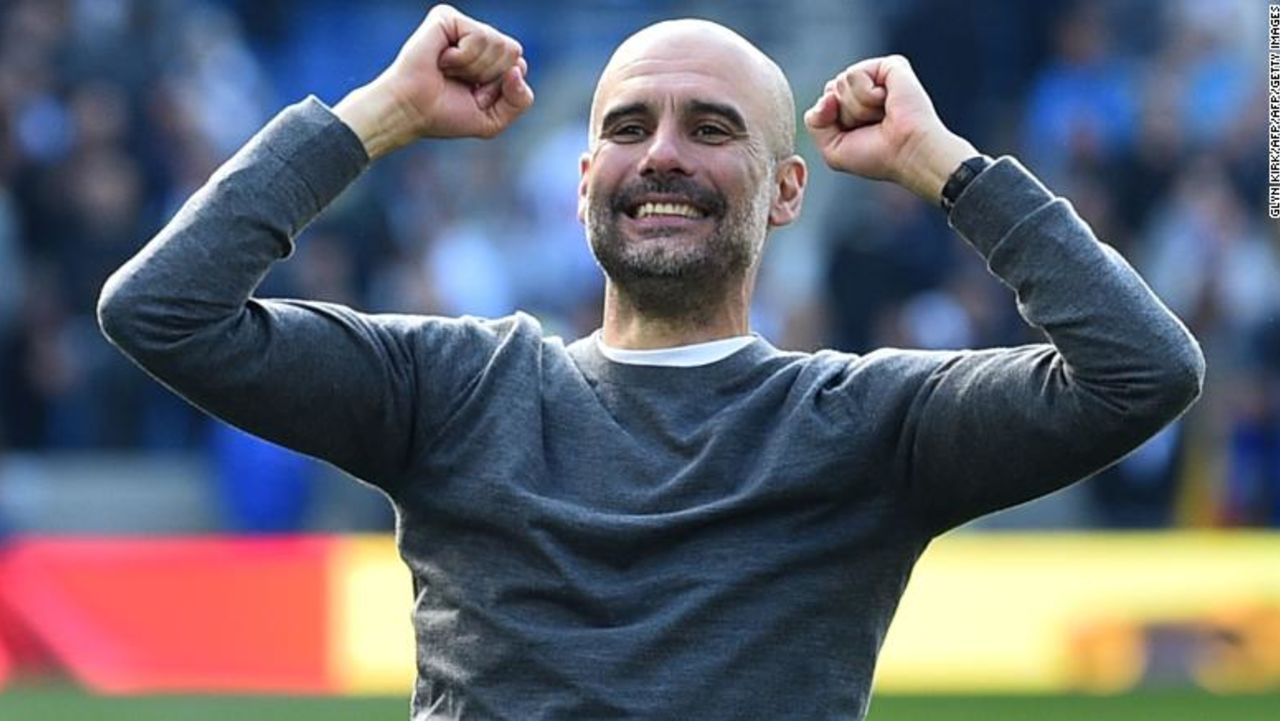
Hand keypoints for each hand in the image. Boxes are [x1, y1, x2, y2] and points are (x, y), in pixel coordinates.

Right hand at [334, 4, 532, 158]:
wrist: (412, 111)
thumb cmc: (445, 115)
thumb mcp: (494, 120)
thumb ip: (520, 100)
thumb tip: (518, 67)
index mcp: (490, 59)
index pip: (519, 65)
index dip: (500, 88)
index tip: (473, 95)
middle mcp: (477, 38)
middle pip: (513, 51)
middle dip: (490, 76)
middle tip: (461, 82)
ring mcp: (462, 26)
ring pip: (498, 43)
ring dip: (473, 68)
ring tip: (448, 71)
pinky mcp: (446, 17)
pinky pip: (478, 35)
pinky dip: (463, 57)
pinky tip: (443, 60)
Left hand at [804, 55, 975, 202]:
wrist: (907, 153)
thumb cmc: (877, 156)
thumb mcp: (832, 149)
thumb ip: (815, 122)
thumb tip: (826, 94)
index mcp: (853, 105)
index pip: (824, 101)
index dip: (833, 122)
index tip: (859, 135)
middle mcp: (865, 88)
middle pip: (830, 90)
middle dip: (844, 115)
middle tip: (872, 125)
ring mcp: (878, 75)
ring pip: (840, 83)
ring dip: (857, 108)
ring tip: (882, 115)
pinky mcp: (890, 65)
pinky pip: (854, 74)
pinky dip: (866, 95)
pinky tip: (886, 102)